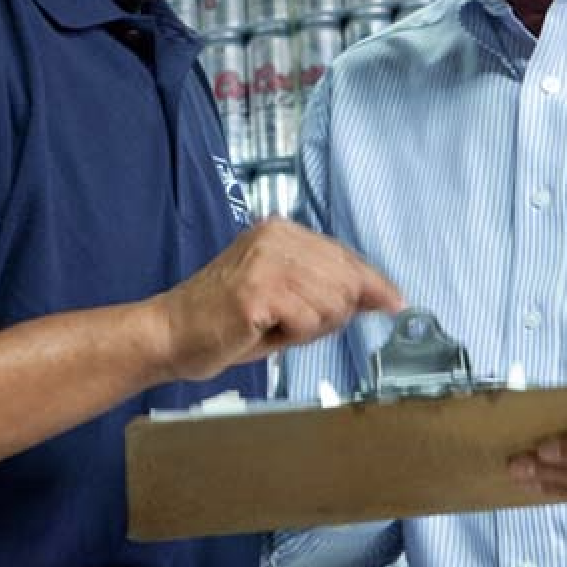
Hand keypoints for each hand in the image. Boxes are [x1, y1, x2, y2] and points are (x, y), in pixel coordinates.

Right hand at [150, 218, 405, 382]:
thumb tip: (381, 296)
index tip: (395, 302)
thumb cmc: (224, 320)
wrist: (170, 334)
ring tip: (274, 327)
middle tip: (291, 326)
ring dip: (310, 327)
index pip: (345, 256)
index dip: (373, 285)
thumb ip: (326, 289)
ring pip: (331, 303)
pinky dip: (293, 336)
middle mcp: (275, 237)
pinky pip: (307, 321)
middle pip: (346, 282)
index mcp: (281, 231)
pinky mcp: (257, 292)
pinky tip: (263, 331)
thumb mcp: (283, 295)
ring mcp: (265, 262)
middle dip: (331, 315)